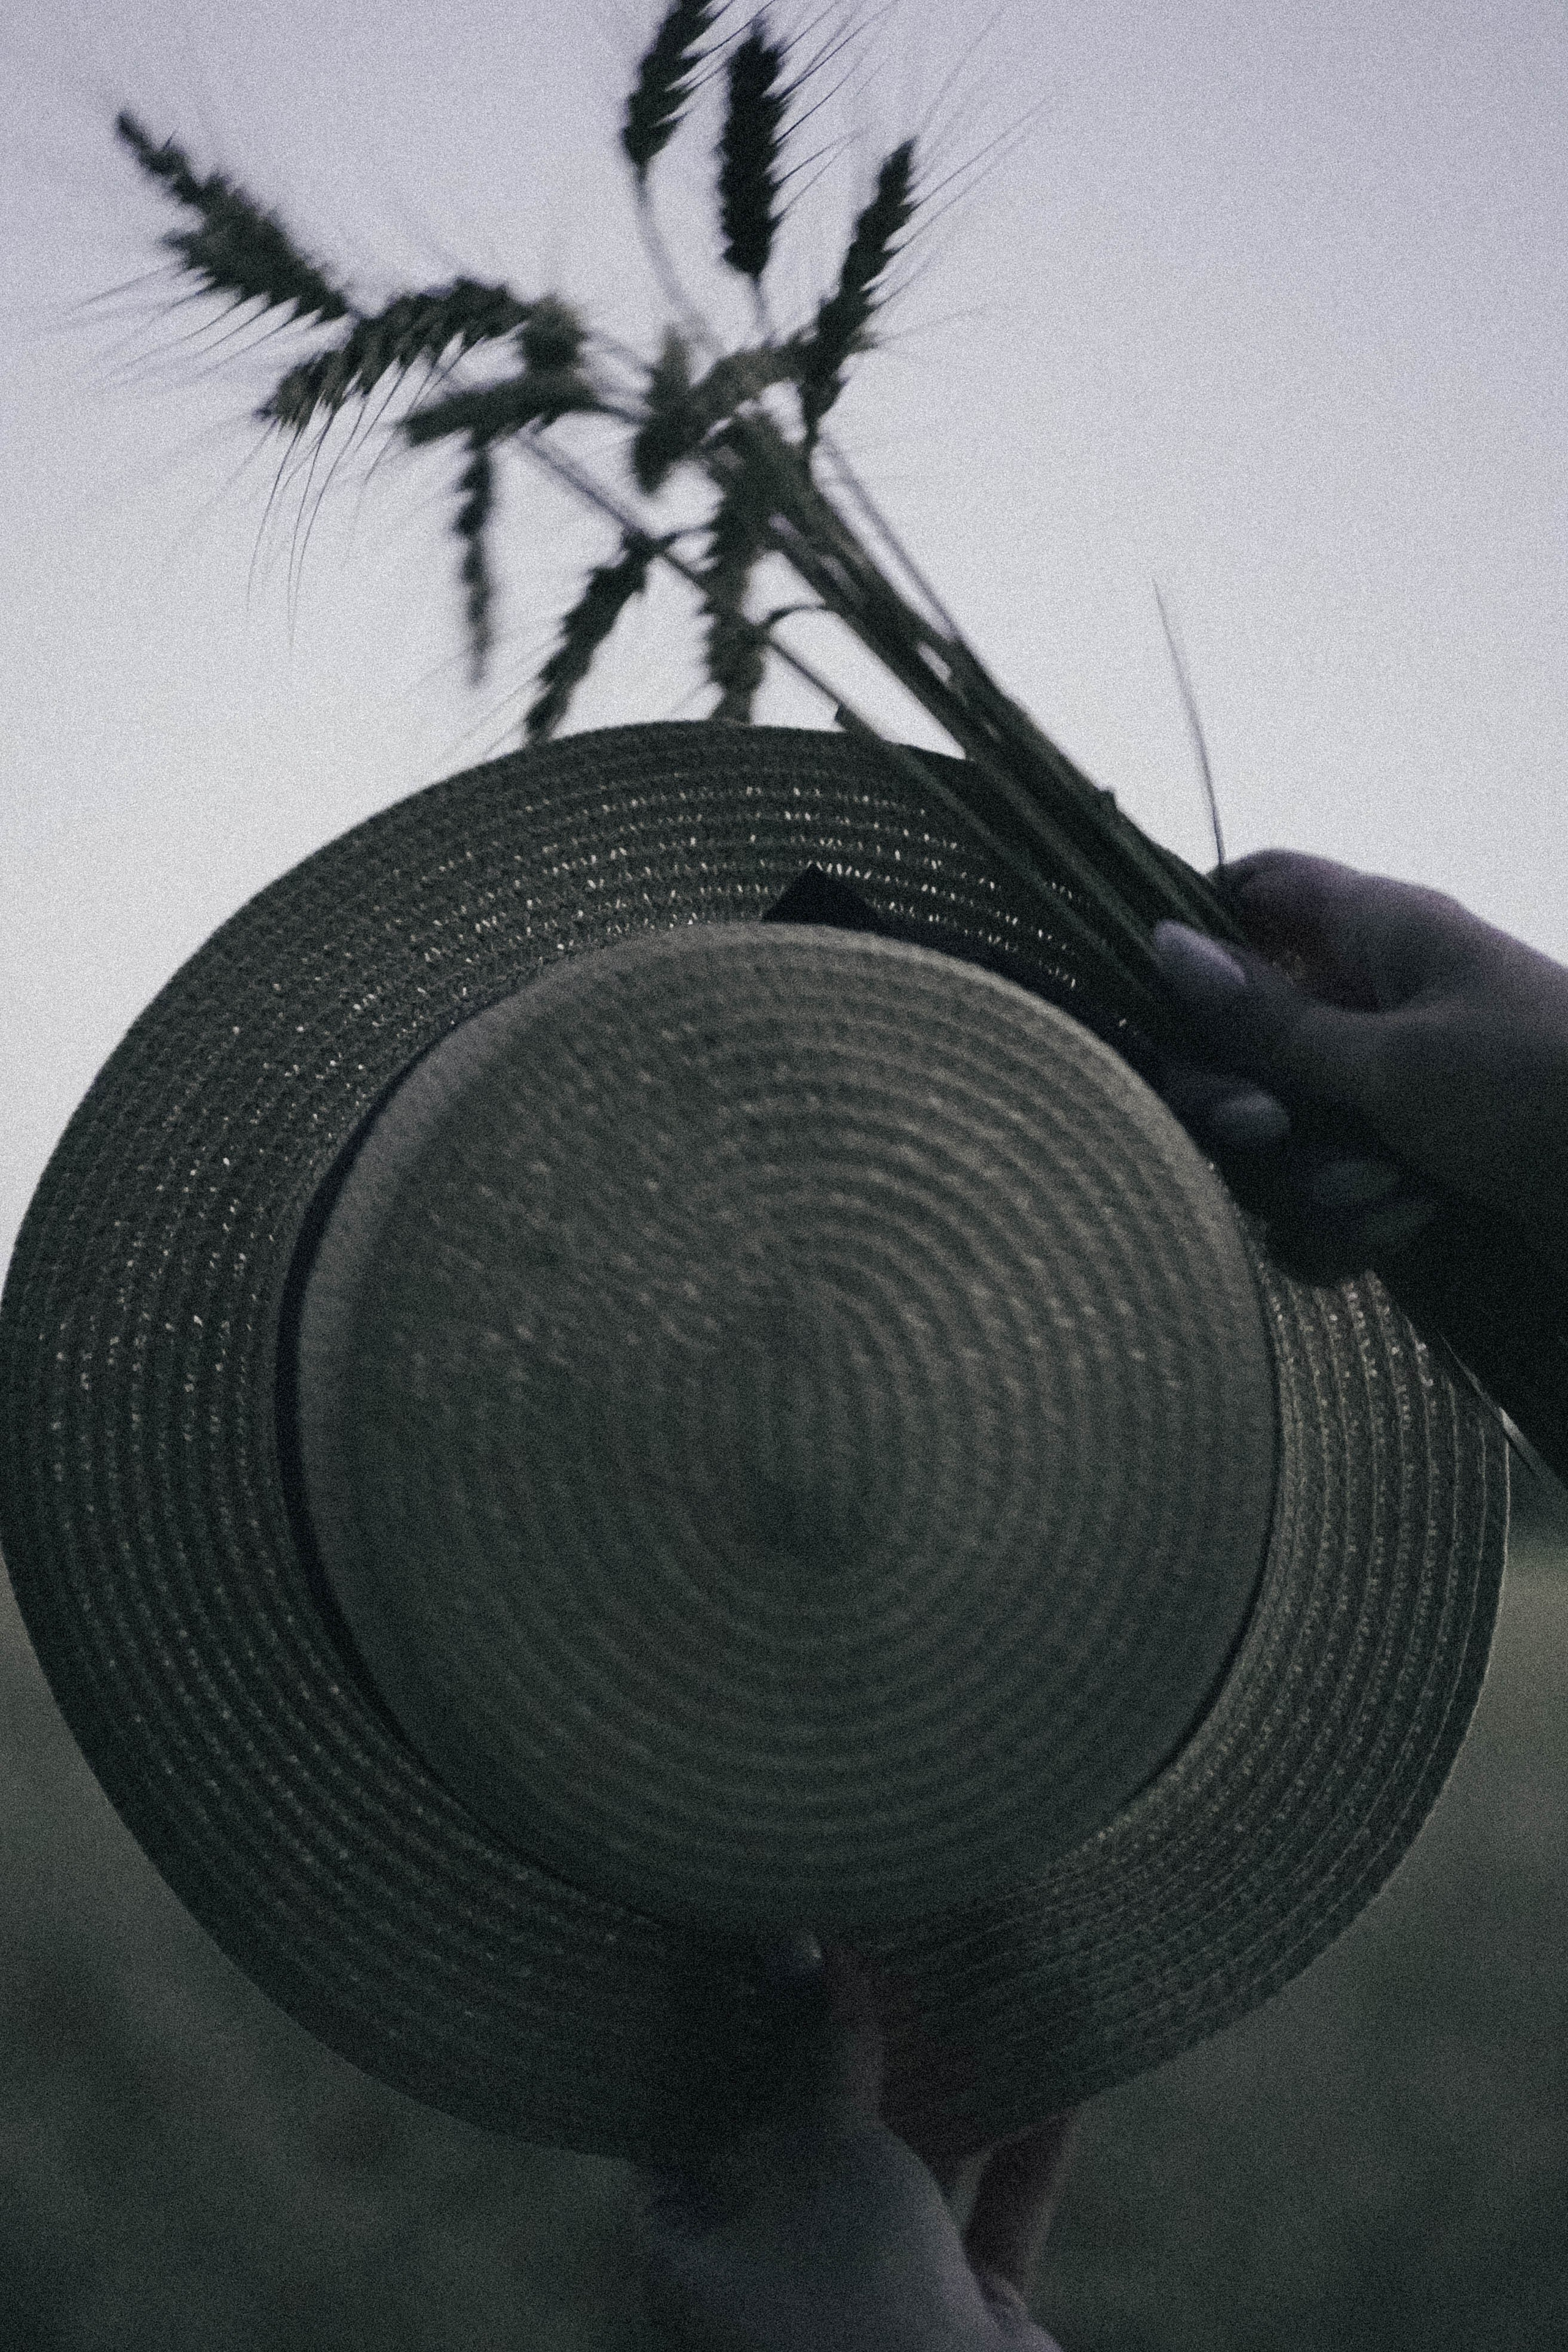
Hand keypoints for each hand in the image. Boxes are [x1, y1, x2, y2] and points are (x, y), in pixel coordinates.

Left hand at [635, 1937, 1076, 2350]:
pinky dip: (1027, 2143)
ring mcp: (878, 2300)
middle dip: (845, 2049)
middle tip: (867, 1943)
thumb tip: (817, 1960)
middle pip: (809, 2139)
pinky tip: (1061, 2065)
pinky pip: (996, 2210)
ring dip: (947, 2085)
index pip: (688, 2127)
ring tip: (968, 1984)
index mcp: (700, 2251)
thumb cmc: (852, 2299)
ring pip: (913, 2167)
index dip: (717, 2043)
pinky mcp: (967, 2317)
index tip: (744, 1958)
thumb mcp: (826, 2153)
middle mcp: (779, 2275)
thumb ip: (824, 2058)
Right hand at [1150, 850, 1567, 1275]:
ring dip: (1317, 1181)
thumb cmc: (1542, 1091)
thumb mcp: (1395, 1057)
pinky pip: (1320, 1205)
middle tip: (1273, 1129)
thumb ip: (1269, 1019)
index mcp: (1374, 935)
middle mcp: (1371, 1005)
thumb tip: (1161, 945)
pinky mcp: (1406, 1173)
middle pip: (1235, 1039)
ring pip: (1276, 1138)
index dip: (1193, 932)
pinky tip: (1406, 1230)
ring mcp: (1388, 1093)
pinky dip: (1350, 1230)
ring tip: (1395, 1192)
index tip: (1160, 1000)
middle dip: (1241, 1099)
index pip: (1252, 889)